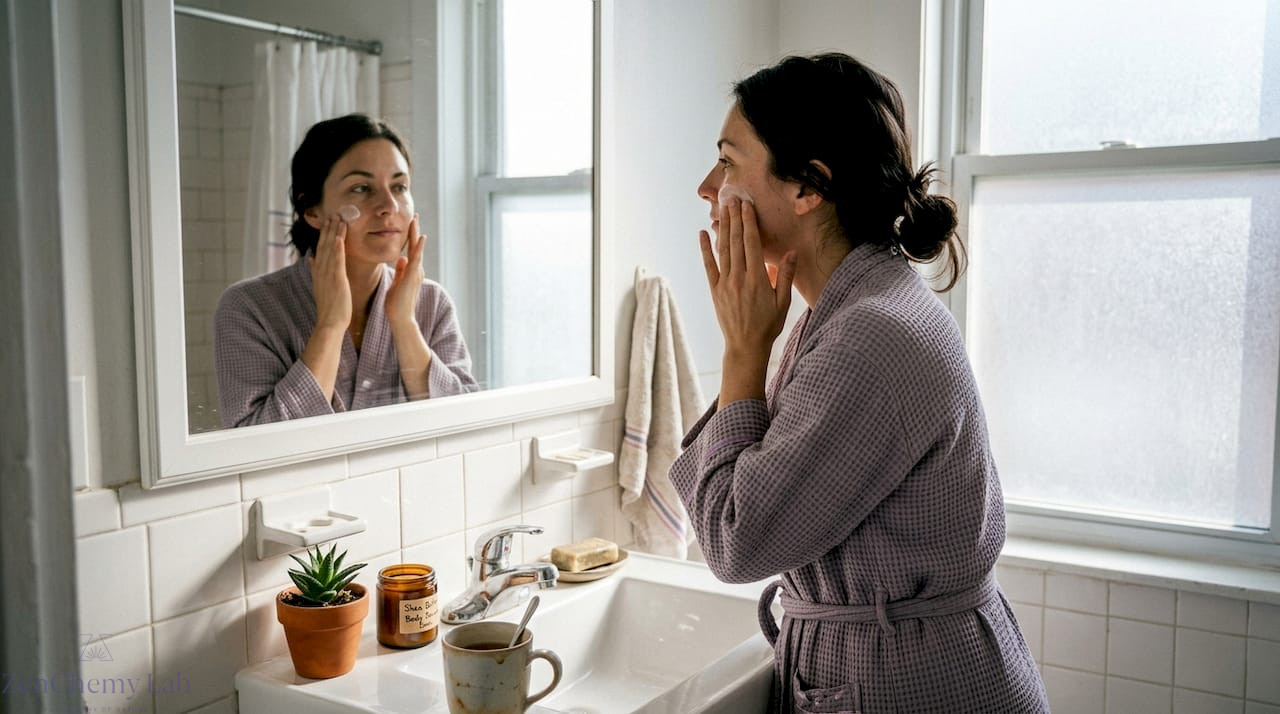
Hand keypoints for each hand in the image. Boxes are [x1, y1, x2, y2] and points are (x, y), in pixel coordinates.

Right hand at [309, 216, 351, 330]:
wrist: (330, 323)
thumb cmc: (329, 308)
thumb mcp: (321, 287)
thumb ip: (316, 272)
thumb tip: (311, 259)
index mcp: (318, 272)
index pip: (321, 249)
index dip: (324, 234)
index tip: (327, 222)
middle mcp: (321, 271)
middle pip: (324, 245)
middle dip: (328, 229)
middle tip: (333, 213)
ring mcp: (328, 274)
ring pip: (330, 249)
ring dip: (334, 233)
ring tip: (338, 218)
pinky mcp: (336, 280)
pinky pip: (337, 260)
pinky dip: (338, 248)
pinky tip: (340, 237)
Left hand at [386, 213, 424, 327]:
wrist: (400, 318)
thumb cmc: (397, 304)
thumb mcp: (397, 283)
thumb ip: (401, 271)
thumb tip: (401, 258)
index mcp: (411, 270)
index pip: (411, 250)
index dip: (410, 236)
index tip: (409, 223)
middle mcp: (416, 269)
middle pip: (415, 246)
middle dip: (414, 230)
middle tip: (414, 215)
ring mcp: (415, 272)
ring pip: (417, 249)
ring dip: (416, 234)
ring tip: (416, 220)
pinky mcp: (413, 276)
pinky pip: (417, 259)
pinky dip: (419, 247)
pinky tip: (421, 237)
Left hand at [699, 198, 796, 401]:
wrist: (746, 346)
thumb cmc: (768, 325)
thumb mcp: (783, 302)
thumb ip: (785, 275)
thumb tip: (792, 252)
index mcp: (757, 279)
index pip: (752, 243)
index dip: (749, 222)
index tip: (747, 205)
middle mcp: (739, 278)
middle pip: (736, 241)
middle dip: (735, 218)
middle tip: (733, 198)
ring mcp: (725, 283)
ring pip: (723, 249)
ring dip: (722, 227)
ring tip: (722, 209)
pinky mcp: (715, 290)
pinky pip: (709, 266)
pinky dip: (705, 249)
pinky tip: (702, 234)